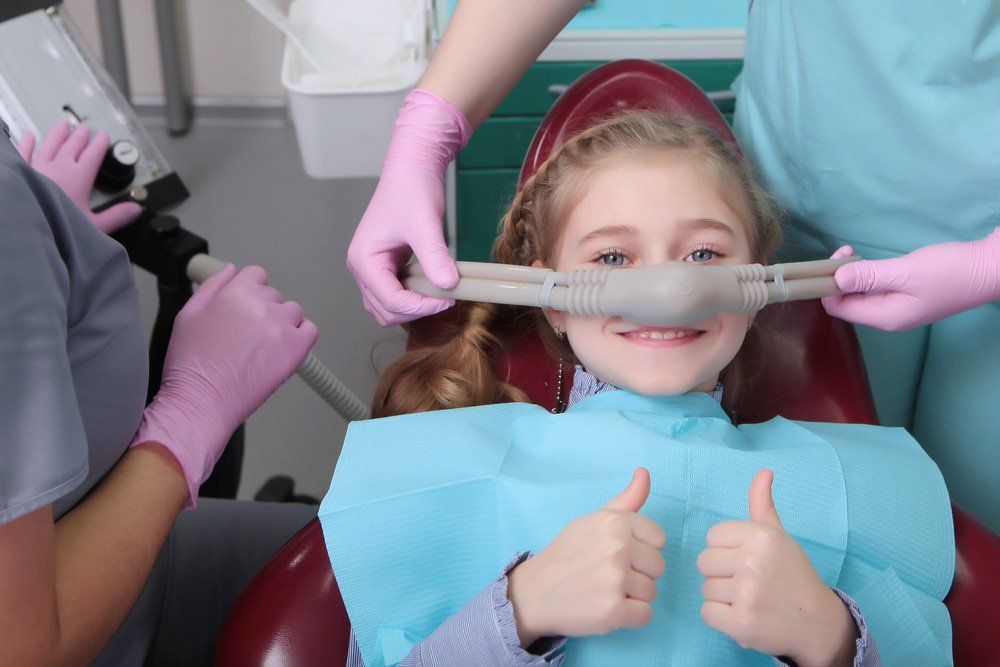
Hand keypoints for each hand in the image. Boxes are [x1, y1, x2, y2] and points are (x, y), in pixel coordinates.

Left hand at [18, 122, 142, 233]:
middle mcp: (58, 168)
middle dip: (80, 137)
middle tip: (84, 128)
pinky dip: (26, 143)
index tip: (103, 137)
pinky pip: (23, 152)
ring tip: (62, 126)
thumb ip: (116, 216)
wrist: (26, 223)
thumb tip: (135, 209)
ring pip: (49, 146)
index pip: (92, 156)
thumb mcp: (95, 226)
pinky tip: (28, 136)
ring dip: (57, 135)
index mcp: (78, 178)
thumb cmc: (57, 226)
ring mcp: (37, 168)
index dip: (100, 145)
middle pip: (71, 147)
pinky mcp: (20, 171)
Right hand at [130, 264, 318, 505]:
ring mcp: (282, 326)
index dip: (250, 291)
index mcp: (236, 292)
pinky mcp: (296, 349)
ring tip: (262, 347)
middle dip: (262, 311)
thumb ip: (213, 286)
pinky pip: (310, 330)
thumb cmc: (190, 363)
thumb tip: (233, 269)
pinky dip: (301, 336)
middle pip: (274, 296)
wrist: (201, 400)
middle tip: (246, 337)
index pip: (257, 275)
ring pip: (292, 312)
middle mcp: (262, 305)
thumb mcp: (188, 314)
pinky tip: (284, 348)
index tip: (244, 309)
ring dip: (282, 324)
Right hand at [346, 89, 470, 325]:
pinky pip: (396, 296)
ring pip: (388, 308)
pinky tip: (433, 284)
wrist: (412, 170)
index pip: (390, 300)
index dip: (421, 306)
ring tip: (439, 292)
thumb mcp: (425, 224)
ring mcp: (372, 270)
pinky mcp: (385, 268)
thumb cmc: (413, 190)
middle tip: (446, 297)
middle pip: (386, 311)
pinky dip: (414, 299)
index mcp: (364, 260)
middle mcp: (362, 269)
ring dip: (413, 308)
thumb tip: (448, 286)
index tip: (450, 299)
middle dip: (416, 310)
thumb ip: (434, 256)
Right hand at [506, 468, 666, 645]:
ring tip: (604, 590)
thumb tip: (645, 471)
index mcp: (615, 522)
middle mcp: (617, 548)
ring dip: (632, 596)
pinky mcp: (613, 611)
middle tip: (608, 575)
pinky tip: (606, 607)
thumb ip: (626, 500)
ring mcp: (615, 580)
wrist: (534, 592)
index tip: (618, 554)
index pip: (658, 540)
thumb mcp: (593, 520)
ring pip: (652, 592)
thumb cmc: (567, 554)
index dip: (641, 550)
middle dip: (638, 574)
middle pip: (658, 567)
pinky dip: (629, 617)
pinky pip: (645, 615)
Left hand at [698, 470, 855, 665]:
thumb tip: (764, 471)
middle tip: (748, 582)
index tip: (747, 560)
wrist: (818, 622)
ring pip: (705, 588)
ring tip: (749, 599)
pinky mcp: (741, 623)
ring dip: (722, 597)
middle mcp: (753, 562)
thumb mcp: (779, 536)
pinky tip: (744, 615)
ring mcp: (747, 594)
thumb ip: (763, 505)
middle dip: (721, 573)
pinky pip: (706, 613)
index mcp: (761, 537)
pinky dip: (721, 618)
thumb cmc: (793, 575)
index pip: (712, 537)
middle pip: (704, 562)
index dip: (726, 550)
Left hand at [822, 227, 999, 331]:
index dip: (828, 286)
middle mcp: (888, 318)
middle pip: (847, 303)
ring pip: (861, 296)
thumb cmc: (950, 271)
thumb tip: (835, 278)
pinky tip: (873, 263)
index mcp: (885, 317)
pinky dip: (868, 277)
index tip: (837, 258)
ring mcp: (899, 310)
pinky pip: (877, 291)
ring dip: (853, 276)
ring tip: (857, 254)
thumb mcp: (905, 271)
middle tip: (848, 251)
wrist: (992, 269)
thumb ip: (868, 276)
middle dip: (839, 279)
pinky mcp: (908, 299)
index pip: (838, 308)